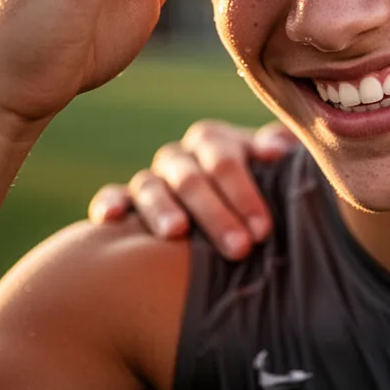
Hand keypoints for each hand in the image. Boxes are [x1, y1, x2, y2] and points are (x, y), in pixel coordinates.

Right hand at [88, 120, 299, 258]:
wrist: (228, 210)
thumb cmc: (261, 191)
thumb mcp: (275, 171)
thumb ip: (281, 153)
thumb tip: (280, 149)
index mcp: (216, 141)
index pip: (227, 161)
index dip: (245, 194)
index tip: (264, 230)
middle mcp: (181, 157)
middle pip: (192, 178)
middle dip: (216, 214)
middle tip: (239, 248)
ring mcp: (152, 178)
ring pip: (149, 185)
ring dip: (162, 208)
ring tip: (176, 233)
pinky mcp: (126, 200)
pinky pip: (111, 195)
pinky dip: (109, 203)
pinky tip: (110, 219)